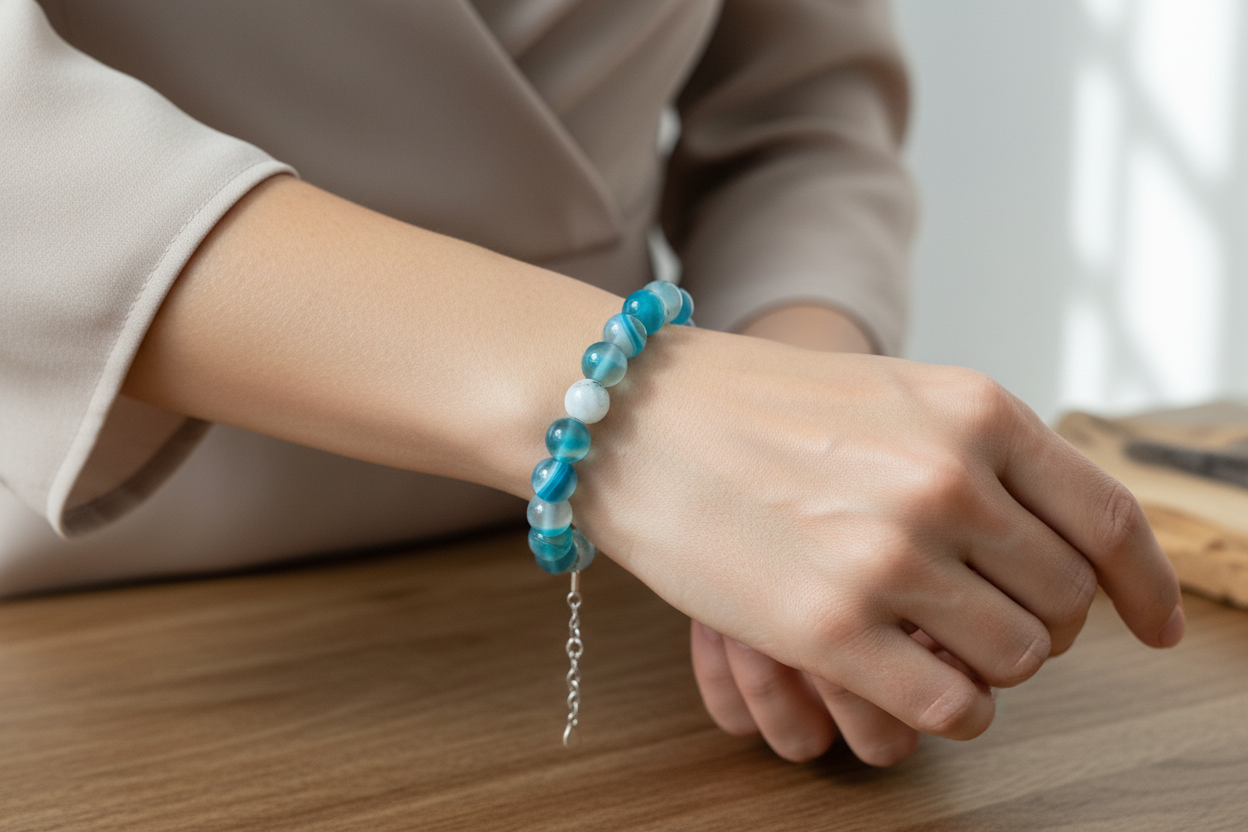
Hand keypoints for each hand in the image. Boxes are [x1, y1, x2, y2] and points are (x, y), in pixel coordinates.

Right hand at [571, 327, 1183, 760]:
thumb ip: (979, 449)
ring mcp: (889, 554)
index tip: (1153, 626)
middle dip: (1041, 625)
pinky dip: (952, 711)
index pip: (1106, 518)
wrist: (633, 412)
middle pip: (1064, 599)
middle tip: (989, 625)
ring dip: (992, 667)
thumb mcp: (891, 391)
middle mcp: (947, 480)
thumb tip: (1051, 536)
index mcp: (974, 412)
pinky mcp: (829, 626)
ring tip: (938, 648)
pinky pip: (950, 704)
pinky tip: (918, 689)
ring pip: (1016, 658)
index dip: (1145, 585)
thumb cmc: (752, 402)